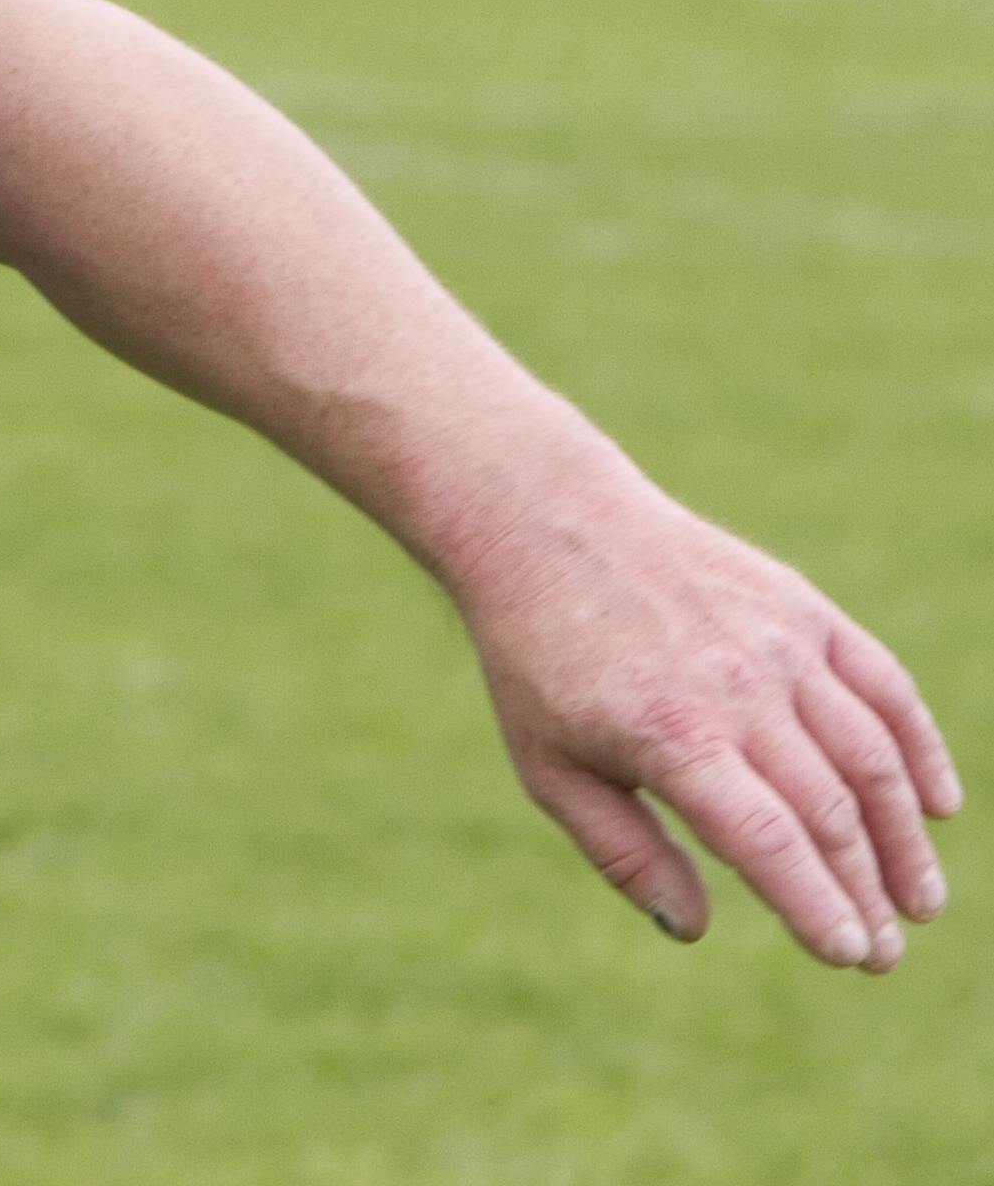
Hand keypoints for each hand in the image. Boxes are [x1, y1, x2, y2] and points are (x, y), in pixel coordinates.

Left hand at [454, 471, 956, 967]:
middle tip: (887, 953)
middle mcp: (737, 689)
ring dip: (904, 836)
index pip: (770, 844)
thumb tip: (693, 930)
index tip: (850, 954)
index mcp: (671, 736)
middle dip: (868, 891)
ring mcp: (779, 643)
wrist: (545, 522)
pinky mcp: (802, 606)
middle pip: (829, 811)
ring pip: (871, 757)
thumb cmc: (539, 656)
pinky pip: (883, 684)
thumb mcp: (547, 763)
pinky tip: (938, 803)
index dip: (818, 905)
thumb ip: (621, 850)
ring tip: (921, 899)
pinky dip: (920, 747)